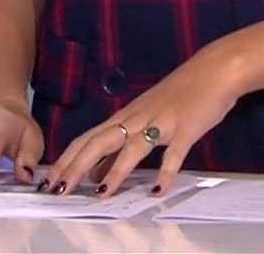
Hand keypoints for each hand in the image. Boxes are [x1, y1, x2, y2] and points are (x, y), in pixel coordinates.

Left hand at [39, 44, 245, 198]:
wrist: (215, 69)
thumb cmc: (180, 93)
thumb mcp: (145, 115)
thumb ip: (121, 144)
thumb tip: (97, 172)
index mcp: (126, 116)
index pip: (87, 139)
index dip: (66, 160)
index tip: (49, 181)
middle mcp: (138, 118)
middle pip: (99, 143)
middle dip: (76, 167)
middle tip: (59, 190)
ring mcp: (161, 123)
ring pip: (132, 148)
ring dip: (116, 171)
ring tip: (102, 193)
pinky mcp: (185, 129)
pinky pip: (173, 153)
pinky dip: (165, 172)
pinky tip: (158, 189)